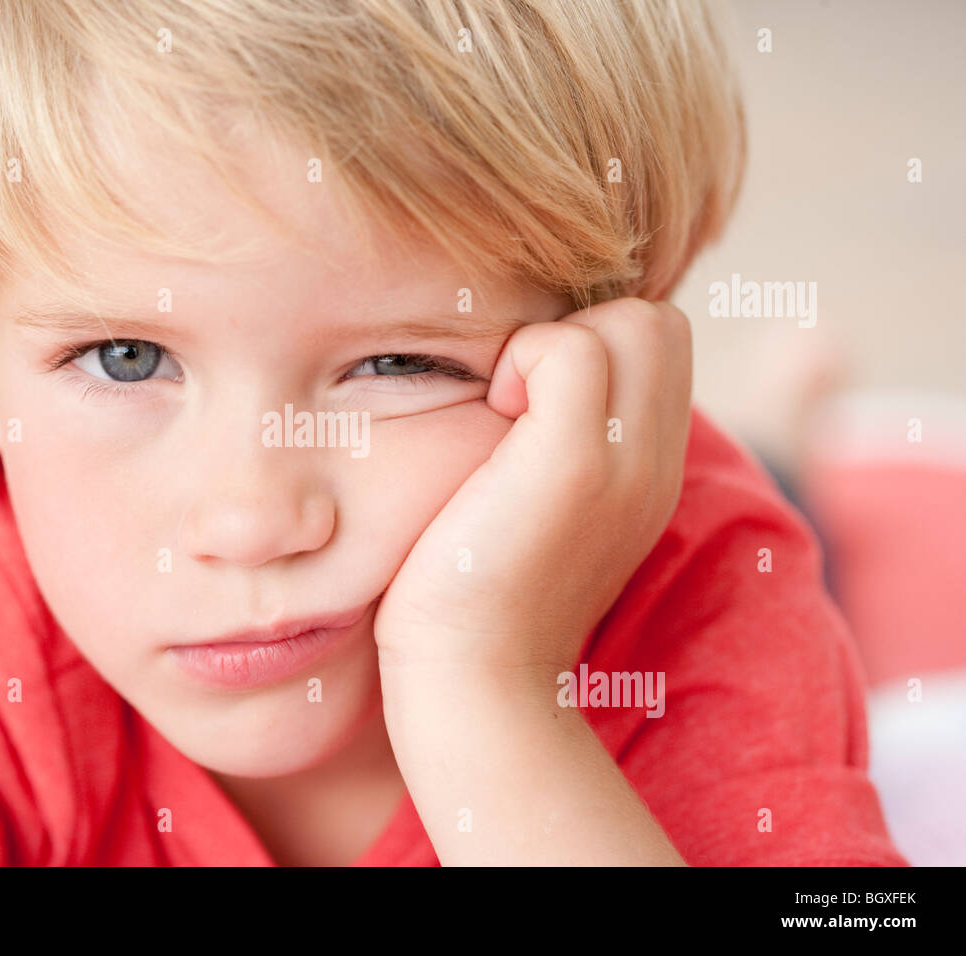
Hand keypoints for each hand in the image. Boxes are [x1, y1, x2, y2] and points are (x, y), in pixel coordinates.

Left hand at [373, 297, 692, 679]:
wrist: (473, 683)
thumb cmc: (474, 597)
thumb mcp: (536, 514)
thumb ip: (556, 450)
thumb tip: (521, 388)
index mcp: (650, 474)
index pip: (660, 348)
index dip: (593, 346)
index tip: (529, 400)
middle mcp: (657, 465)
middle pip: (657, 324)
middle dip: (582, 333)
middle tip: (519, 397)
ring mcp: (627, 464)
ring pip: (632, 323)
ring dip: (554, 343)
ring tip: (507, 407)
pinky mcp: (575, 467)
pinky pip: (572, 348)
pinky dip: (525, 356)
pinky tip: (493, 414)